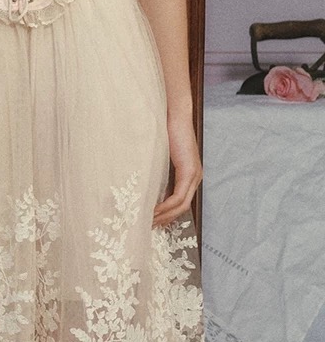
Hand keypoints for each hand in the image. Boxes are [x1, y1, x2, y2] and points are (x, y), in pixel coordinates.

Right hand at [153, 109, 201, 226]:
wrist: (174, 115)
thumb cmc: (165, 131)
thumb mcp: (161, 156)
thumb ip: (159, 170)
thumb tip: (145, 183)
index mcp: (189, 174)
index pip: (180, 202)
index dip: (167, 214)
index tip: (152, 220)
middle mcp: (195, 177)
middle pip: (182, 208)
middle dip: (165, 219)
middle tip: (149, 226)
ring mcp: (194, 176)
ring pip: (181, 205)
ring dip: (165, 216)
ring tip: (149, 222)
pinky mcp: (189, 172)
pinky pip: (178, 197)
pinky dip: (166, 207)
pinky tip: (154, 211)